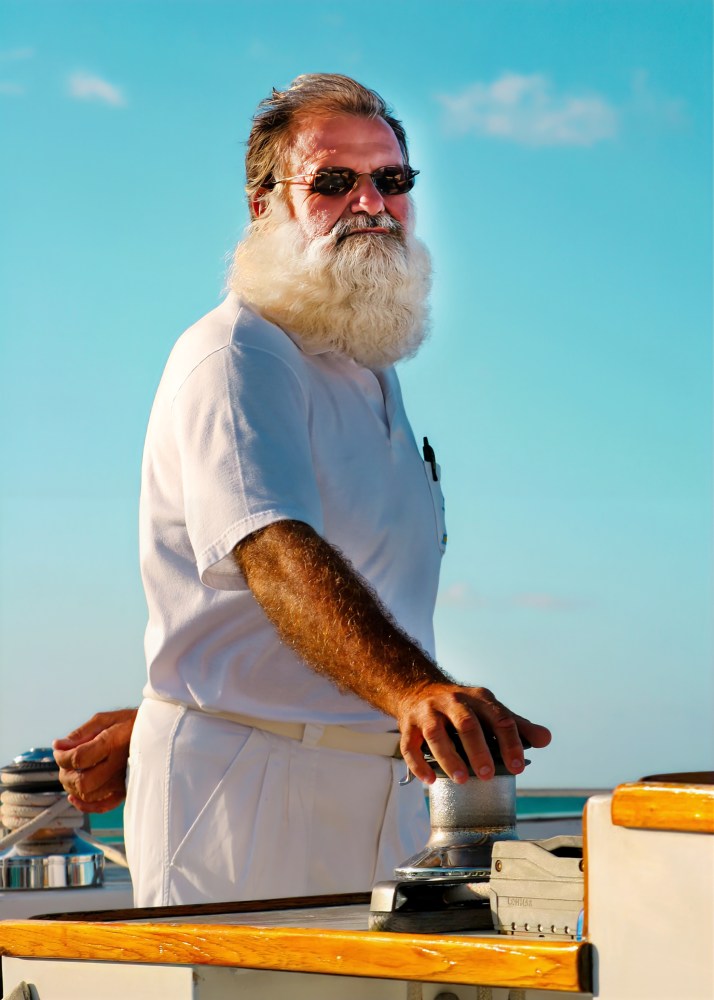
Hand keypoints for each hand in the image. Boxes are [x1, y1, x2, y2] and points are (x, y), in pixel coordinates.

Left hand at [52, 709, 137, 812]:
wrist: (157, 733)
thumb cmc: (128, 723)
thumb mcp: (104, 719)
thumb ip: (80, 733)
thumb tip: (58, 745)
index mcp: (112, 743)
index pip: (78, 758)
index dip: (62, 756)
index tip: (59, 749)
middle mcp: (118, 765)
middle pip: (81, 782)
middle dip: (65, 774)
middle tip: (64, 763)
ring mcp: (122, 780)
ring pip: (88, 795)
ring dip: (72, 787)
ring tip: (72, 773)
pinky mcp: (125, 790)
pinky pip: (102, 806)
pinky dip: (85, 805)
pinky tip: (75, 796)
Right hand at [397, 683, 550, 784]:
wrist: (418, 690)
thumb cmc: (461, 706)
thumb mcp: (489, 709)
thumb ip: (516, 725)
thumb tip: (545, 739)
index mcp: (478, 699)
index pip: (499, 718)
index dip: (510, 742)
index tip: (518, 766)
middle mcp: (452, 702)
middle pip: (466, 723)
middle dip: (478, 750)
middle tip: (488, 774)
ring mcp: (428, 712)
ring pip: (436, 733)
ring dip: (449, 757)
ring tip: (461, 779)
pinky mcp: (408, 726)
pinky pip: (410, 745)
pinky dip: (419, 764)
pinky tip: (430, 780)